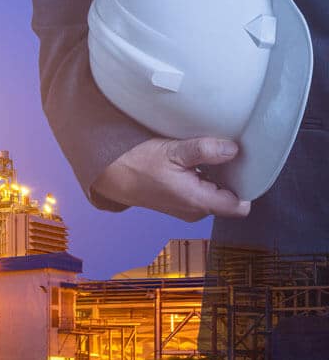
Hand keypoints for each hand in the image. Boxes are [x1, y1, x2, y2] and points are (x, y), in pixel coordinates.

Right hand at [92, 137, 250, 221]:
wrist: (112, 174)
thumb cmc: (138, 163)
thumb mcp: (172, 151)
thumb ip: (204, 151)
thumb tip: (233, 149)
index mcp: (197, 201)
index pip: (241, 205)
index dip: (248, 185)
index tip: (245, 165)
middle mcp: (195, 210)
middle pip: (230, 198)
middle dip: (232, 178)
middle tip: (226, 154)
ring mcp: (187, 208)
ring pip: (216, 194)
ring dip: (216, 177)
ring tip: (208, 156)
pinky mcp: (180, 203)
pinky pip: (202, 192)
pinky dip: (203, 178)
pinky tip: (194, 162)